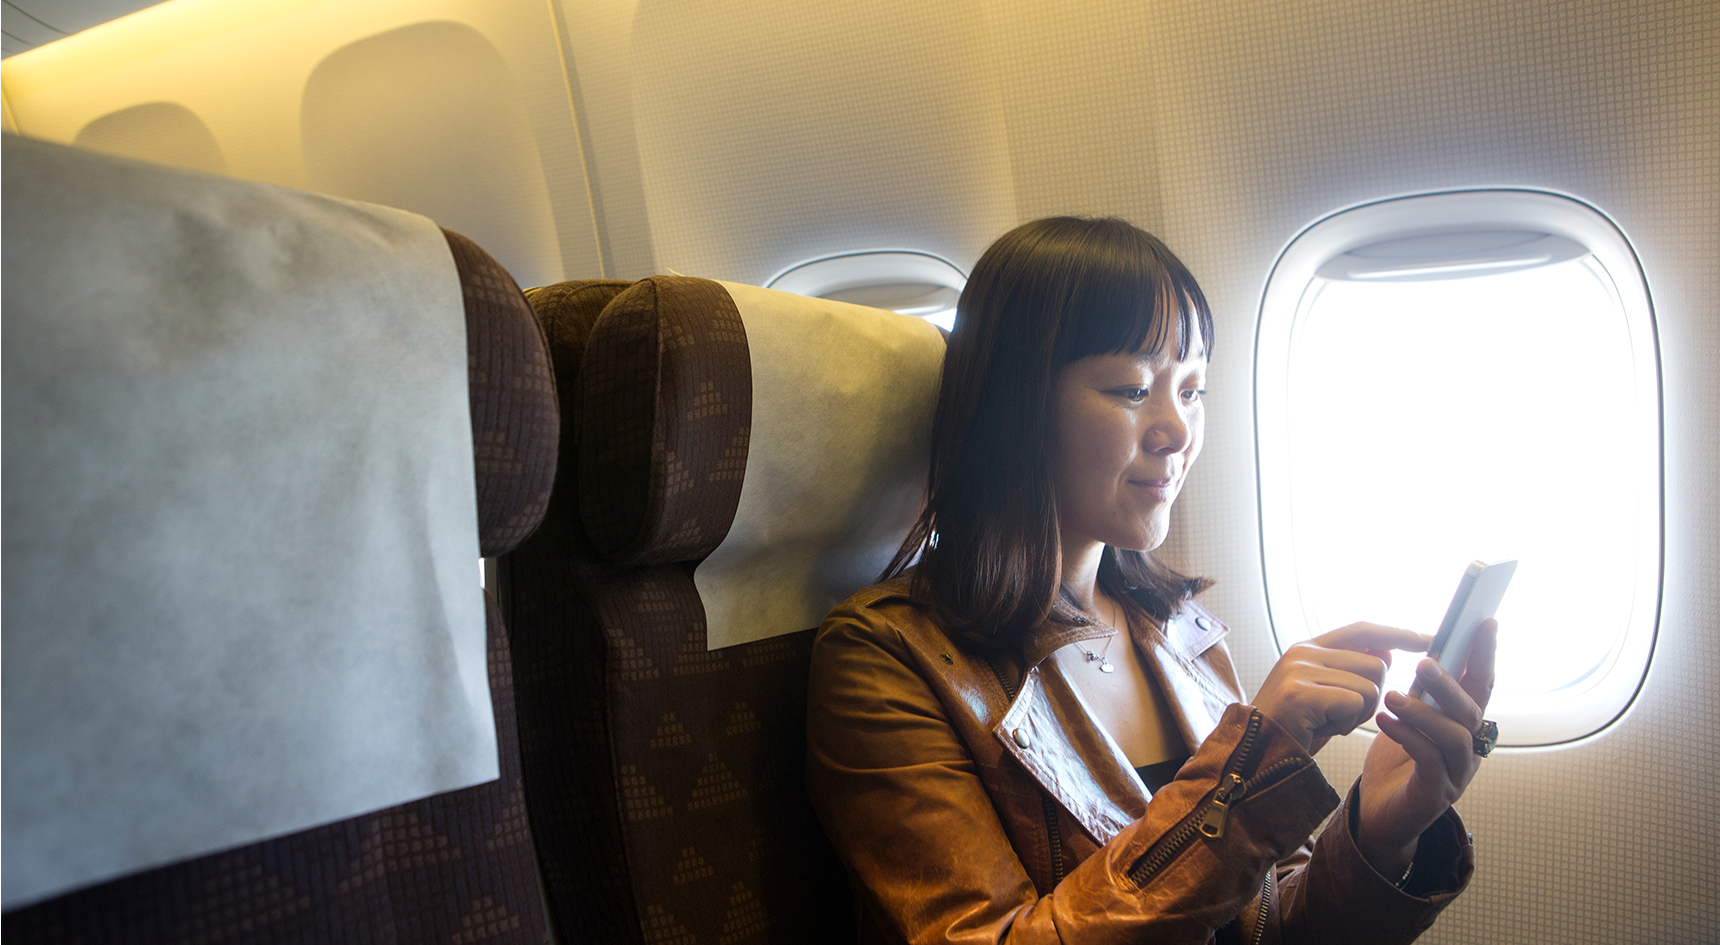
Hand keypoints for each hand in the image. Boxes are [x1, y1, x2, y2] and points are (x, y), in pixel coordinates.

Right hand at [1252, 623, 1430, 755]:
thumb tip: (1388, 651)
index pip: (1362, 630)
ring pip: (1370, 686)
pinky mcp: (1302, 694)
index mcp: (1309, 648)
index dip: (1396, 633)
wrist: (1255, 756)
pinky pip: (1355, 703)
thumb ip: (1352, 671)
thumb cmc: (1295, 728)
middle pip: (1376, 664)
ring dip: (1360, 713)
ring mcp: (1300, 671)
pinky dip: (1348, 722)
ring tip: (1330, 722)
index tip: (1427, 639)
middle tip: (1341, 716)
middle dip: (1373, 696)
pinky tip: (1324, 728)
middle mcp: (1303, 653)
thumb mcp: (1327, 695)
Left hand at [1356, 618, 1497, 878]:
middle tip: (1423, 663)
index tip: (1484, 622)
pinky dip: (1408, 737)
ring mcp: (1457, 773)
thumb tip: (1425, 649)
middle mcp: (1470, 749)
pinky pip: (1429, 761)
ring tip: (1392, 697)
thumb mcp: (1409, 718)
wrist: (1378, 813)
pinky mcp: (1436, 794)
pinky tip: (1384, 722)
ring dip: (1425, 712)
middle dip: (1449, 684)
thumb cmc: (1396, 760)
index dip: (1485, 654)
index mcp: (1465, 725)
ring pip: (1455, 737)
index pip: (1482, 685)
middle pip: (1472, 711)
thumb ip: (1421, 691)